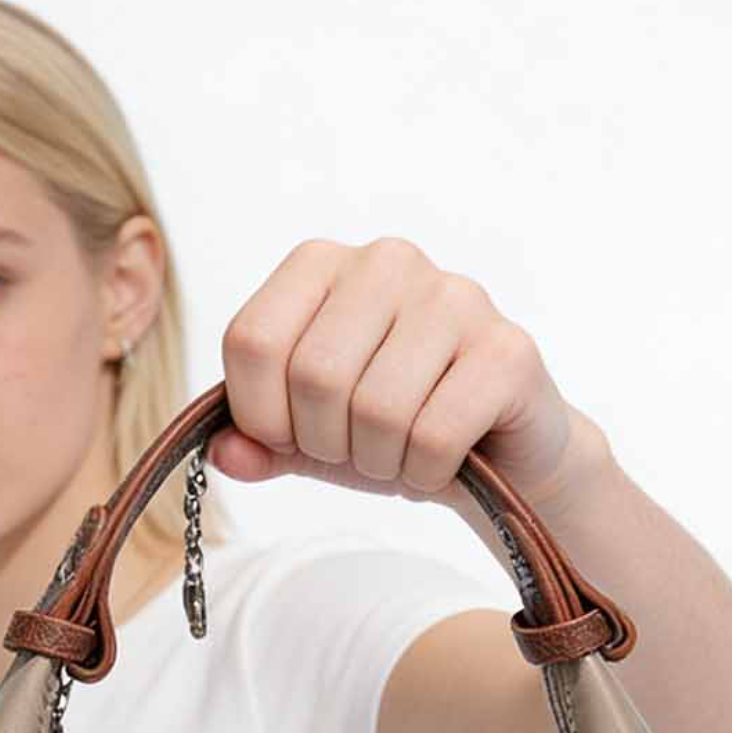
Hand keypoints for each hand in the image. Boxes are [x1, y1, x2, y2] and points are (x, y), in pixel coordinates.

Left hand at [205, 236, 605, 521]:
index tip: (293, 437)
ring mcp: (455, 296)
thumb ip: (257, 440)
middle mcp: (388, 261)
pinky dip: (426, 471)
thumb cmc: (392, 429)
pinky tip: (442, 461)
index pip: (252, 341)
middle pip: (313, 376)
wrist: (496, 452)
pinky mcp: (507, 349)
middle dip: (327, 444)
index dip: (260, 414)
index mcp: (322, 264)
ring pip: (377, 409)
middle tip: (359, 451)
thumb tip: (224, 453)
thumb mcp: (308, 436)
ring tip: (401, 455)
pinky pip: (435, 435)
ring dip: (381, 461)